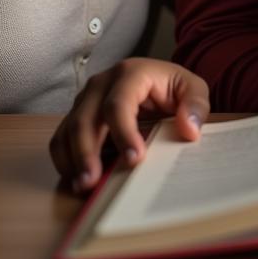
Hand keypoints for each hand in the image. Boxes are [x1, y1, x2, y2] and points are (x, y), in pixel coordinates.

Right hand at [49, 58, 209, 193]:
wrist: (158, 81)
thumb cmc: (174, 87)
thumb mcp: (194, 89)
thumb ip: (196, 105)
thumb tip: (189, 129)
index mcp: (131, 72)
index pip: (118, 104)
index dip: (123, 133)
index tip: (134, 159)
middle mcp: (101, 83)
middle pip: (85, 119)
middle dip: (87, 153)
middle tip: (92, 181)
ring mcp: (85, 98)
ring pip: (68, 130)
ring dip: (72, 160)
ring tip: (82, 186)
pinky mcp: (76, 114)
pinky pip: (61, 138)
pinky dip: (65, 159)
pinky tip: (77, 178)